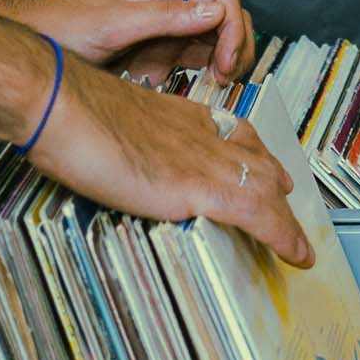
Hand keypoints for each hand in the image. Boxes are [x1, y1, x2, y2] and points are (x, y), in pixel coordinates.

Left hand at [33, 0, 254, 84]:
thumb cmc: (62, 26)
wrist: (34, 47)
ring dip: (224, 62)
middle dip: (235, 45)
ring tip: (219, 86)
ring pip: (212, 42)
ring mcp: (162, 33)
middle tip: (228, 77)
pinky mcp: (155, 56)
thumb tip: (213, 11)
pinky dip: (204, 76)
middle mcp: (167, 8)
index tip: (227, 61)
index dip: (232, 27)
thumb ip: (164, 16)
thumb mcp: (113, 22)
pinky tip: (198, 90)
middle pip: (223, 18)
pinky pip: (191, 62)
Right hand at [40, 56, 312, 265]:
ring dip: (285, 219)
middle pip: (255, 159)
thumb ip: (129, 143)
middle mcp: (200, 132)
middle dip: (274, 185)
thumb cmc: (69, 112)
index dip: (247, 153)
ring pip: (265, 186)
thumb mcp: (111, 125)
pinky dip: (283, 235)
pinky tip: (295, 255)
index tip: (257, 167)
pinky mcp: (199, 185)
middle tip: (286, 207)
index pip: (228, 133)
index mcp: (179, 115)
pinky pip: (258, 213)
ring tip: (298, 245)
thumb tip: (120, 161)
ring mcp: (203, 157)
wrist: (62, 104)